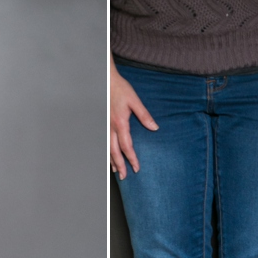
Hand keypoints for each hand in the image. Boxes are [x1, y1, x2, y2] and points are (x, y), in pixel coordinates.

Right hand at [110, 63, 157, 179]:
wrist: (106, 81)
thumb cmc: (120, 89)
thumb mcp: (135, 100)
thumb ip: (144, 115)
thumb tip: (154, 127)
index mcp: (120, 123)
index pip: (127, 146)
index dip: (131, 158)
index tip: (136, 168)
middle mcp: (110, 127)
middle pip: (115, 151)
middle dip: (120, 165)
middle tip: (124, 176)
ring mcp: (104, 126)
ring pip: (107, 148)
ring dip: (112, 161)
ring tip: (116, 171)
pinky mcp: (102, 124)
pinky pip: (104, 142)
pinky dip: (107, 152)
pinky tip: (109, 157)